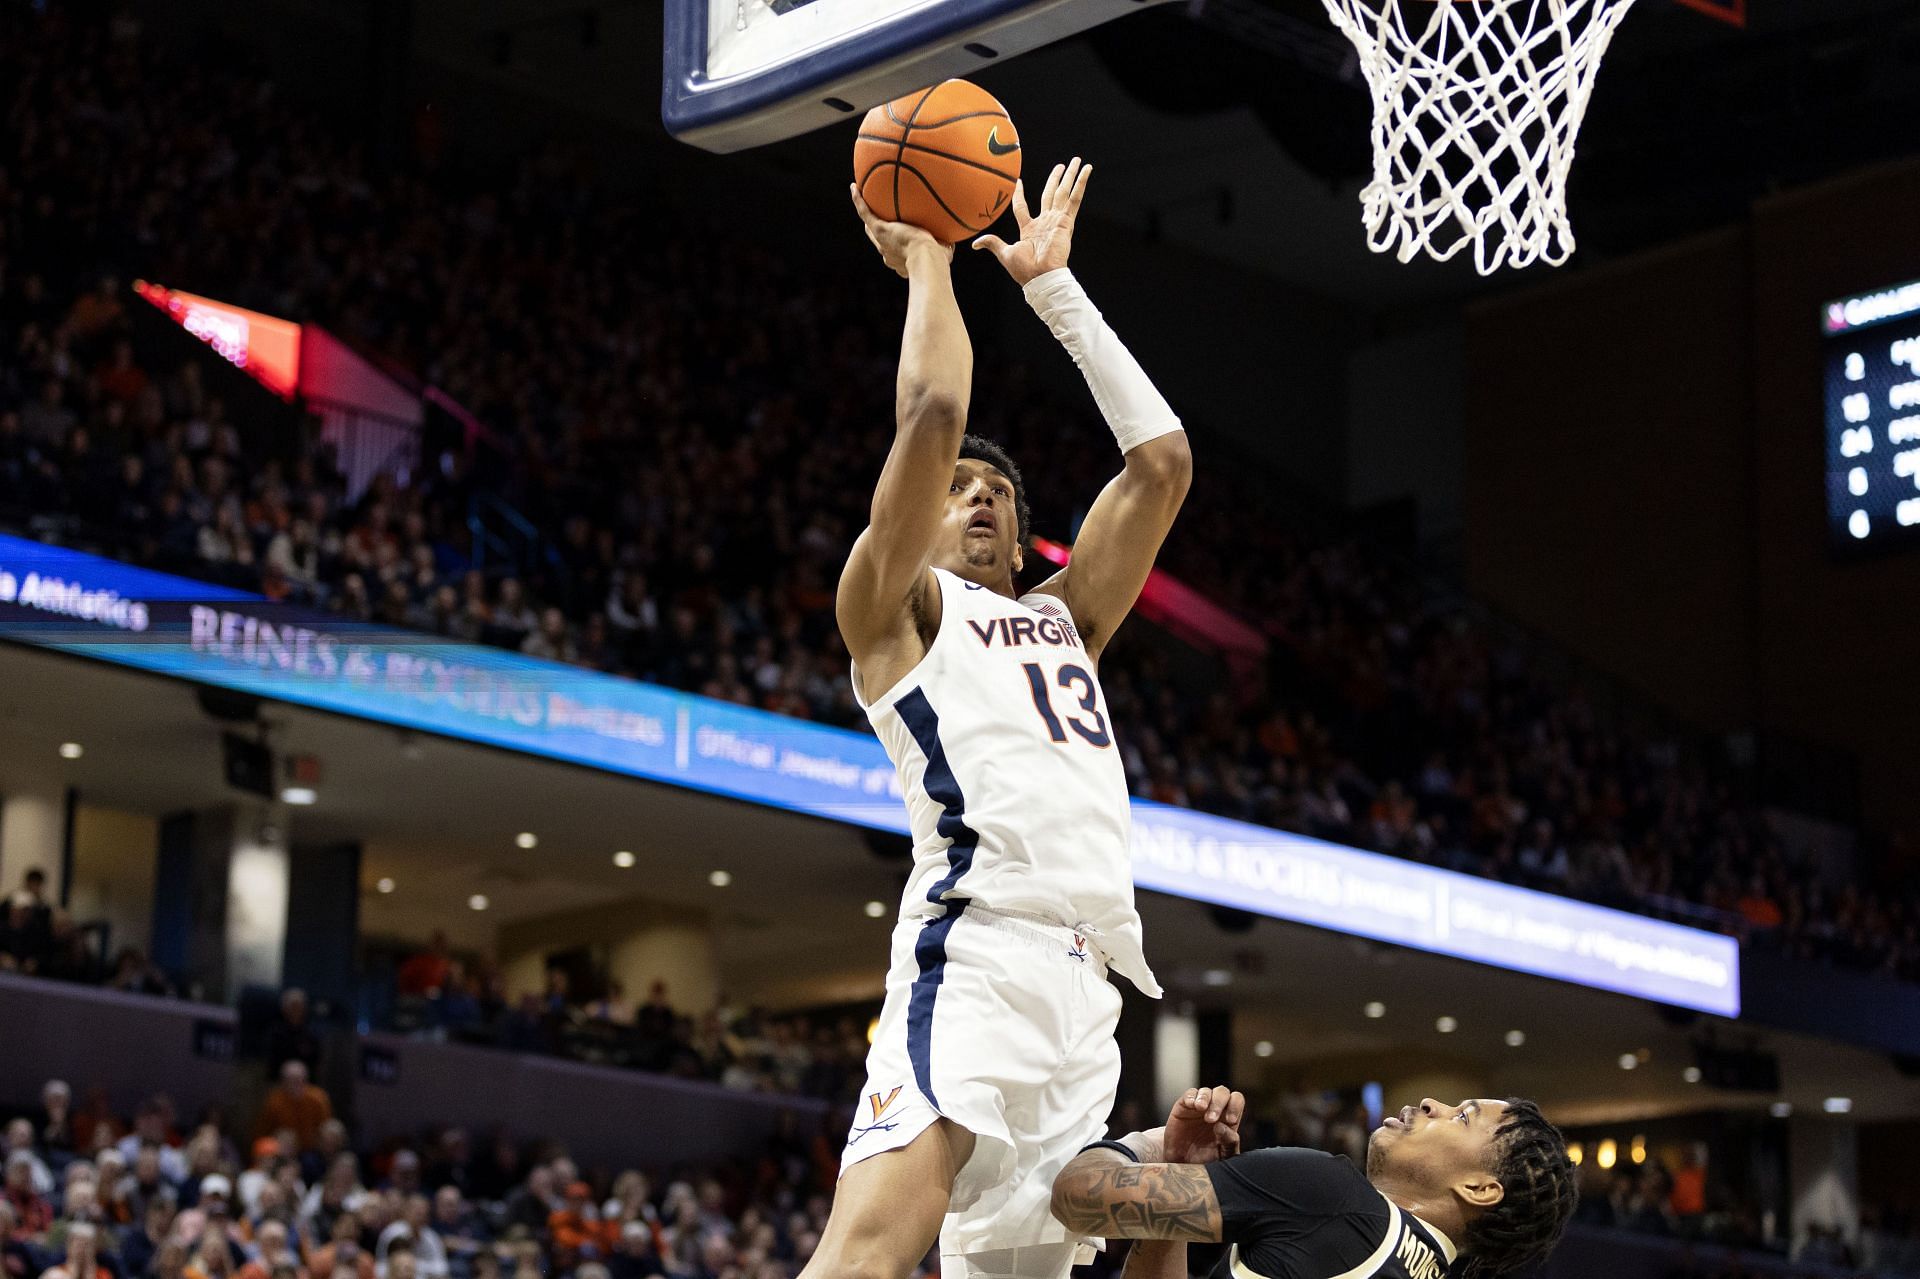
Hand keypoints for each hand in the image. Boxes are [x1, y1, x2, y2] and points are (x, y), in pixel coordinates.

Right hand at [851, 184, 951, 277]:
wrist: (927, 260)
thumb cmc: (939, 260)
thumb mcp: (945, 251)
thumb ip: (946, 244)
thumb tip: (953, 238)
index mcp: (901, 261)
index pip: (895, 251)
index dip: (893, 244)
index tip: (898, 238)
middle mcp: (888, 253)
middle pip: (878, 239)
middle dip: (876, 230)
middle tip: (876, 219)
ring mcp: (881, 241)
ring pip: (869, 225)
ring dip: (865, 212)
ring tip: (861, 198)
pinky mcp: (879, 229)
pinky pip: (865, 212)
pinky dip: (858, 200)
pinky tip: (855, 186)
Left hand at [973, 156, 1091, 285]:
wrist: (1040, 278)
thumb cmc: (1024, 270)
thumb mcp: (1004, 253)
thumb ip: (992, 243)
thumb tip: (975, 244)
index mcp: (1030, 229)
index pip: (1023, 207)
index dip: (1019, 195)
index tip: (1019, 182)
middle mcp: (1045, 222)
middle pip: (1050, 194)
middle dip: (1056, 179)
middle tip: (1062, 165)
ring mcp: (1057, 221)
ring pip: (1064, 193)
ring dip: (1070, 176)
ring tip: (1077, 160)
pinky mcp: (1066, 222)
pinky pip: (1075, 199)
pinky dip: (1081, 184)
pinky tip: (1087, 171)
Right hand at [1163, 1084, 1244, 1165]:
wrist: (1181, 1164)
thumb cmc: (1205, 1160)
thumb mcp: (1222, 1156)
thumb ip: (1229, 1143)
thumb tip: (1222, 1126)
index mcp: (1227, 1119)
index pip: (1236, 1100)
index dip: (1235, 1106)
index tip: (1230, 1121)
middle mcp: (1215, 1109)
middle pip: (1222, 1092)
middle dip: (1219, 1103)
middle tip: (1211, 1120)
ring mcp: (1199, 1107)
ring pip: (1206, 1091)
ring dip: (1205, 1098)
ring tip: (1201, 1109)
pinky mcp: (1183, 1106)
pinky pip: (1190, 1094)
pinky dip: (1191, 1096)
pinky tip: (1192, 1105)